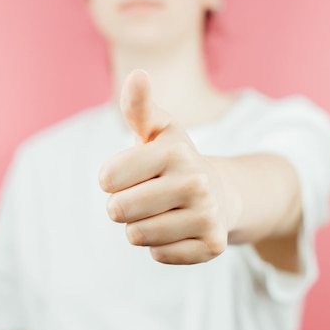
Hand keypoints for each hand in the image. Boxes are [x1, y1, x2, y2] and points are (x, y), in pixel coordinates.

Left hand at [98, 69, 231, 264]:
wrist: (222, 192)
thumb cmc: (175, 161)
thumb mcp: (157, 131)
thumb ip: (139, 106)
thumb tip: (137, 74)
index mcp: (176, 151)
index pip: (107, 178)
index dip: (111, 179)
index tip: (130, 174)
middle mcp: (196, 182)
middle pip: (119, 210)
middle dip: (123, 206)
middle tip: (145, 197)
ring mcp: (208, 216)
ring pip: (137, 235)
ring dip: (141, 227)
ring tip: (162, 212)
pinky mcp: (213, 246)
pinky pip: (159, 255)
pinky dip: (161, 246)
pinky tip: (178, 229)